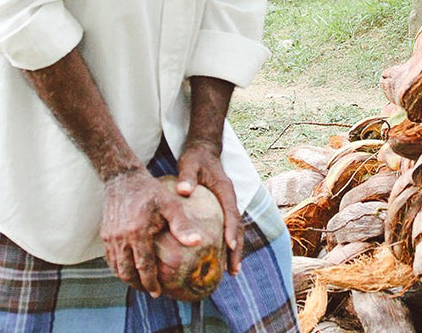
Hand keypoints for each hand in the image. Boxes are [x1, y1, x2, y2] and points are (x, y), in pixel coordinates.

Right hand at [100, 169, 203, 295]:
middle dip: (138, 285)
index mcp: (137, 232)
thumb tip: (197, 242)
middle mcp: (120, 238)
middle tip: (151, 291)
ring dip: (128, 278)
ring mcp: (110, 237)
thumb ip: (182, 225)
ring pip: (116, 268)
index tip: (158, 292)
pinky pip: (110, 259)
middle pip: (127, 272)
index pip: (144, 266)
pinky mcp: (105, 235)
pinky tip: (129, 269)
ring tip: (141, 282)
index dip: (151, 282)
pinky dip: (119, 268)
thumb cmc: (151, 191)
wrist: (124, 179)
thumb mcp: (171, 205)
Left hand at [177, 140, 243, 274]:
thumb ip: (187, 177)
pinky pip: (228, 228)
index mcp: (225, 190)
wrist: (204, 150)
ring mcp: (228, 204)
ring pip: (236, 230)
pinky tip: (221, 258)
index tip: (230, 246)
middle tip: (234, 270)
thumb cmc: (196, 158)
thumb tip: (183, 191)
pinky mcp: (222, 209)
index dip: (232, 230)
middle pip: (238, 226)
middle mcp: (230, 199)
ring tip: (232, 272)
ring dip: (235, 250)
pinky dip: (228, 244)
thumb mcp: (189, 164)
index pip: (231, 212)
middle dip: (237, 248)